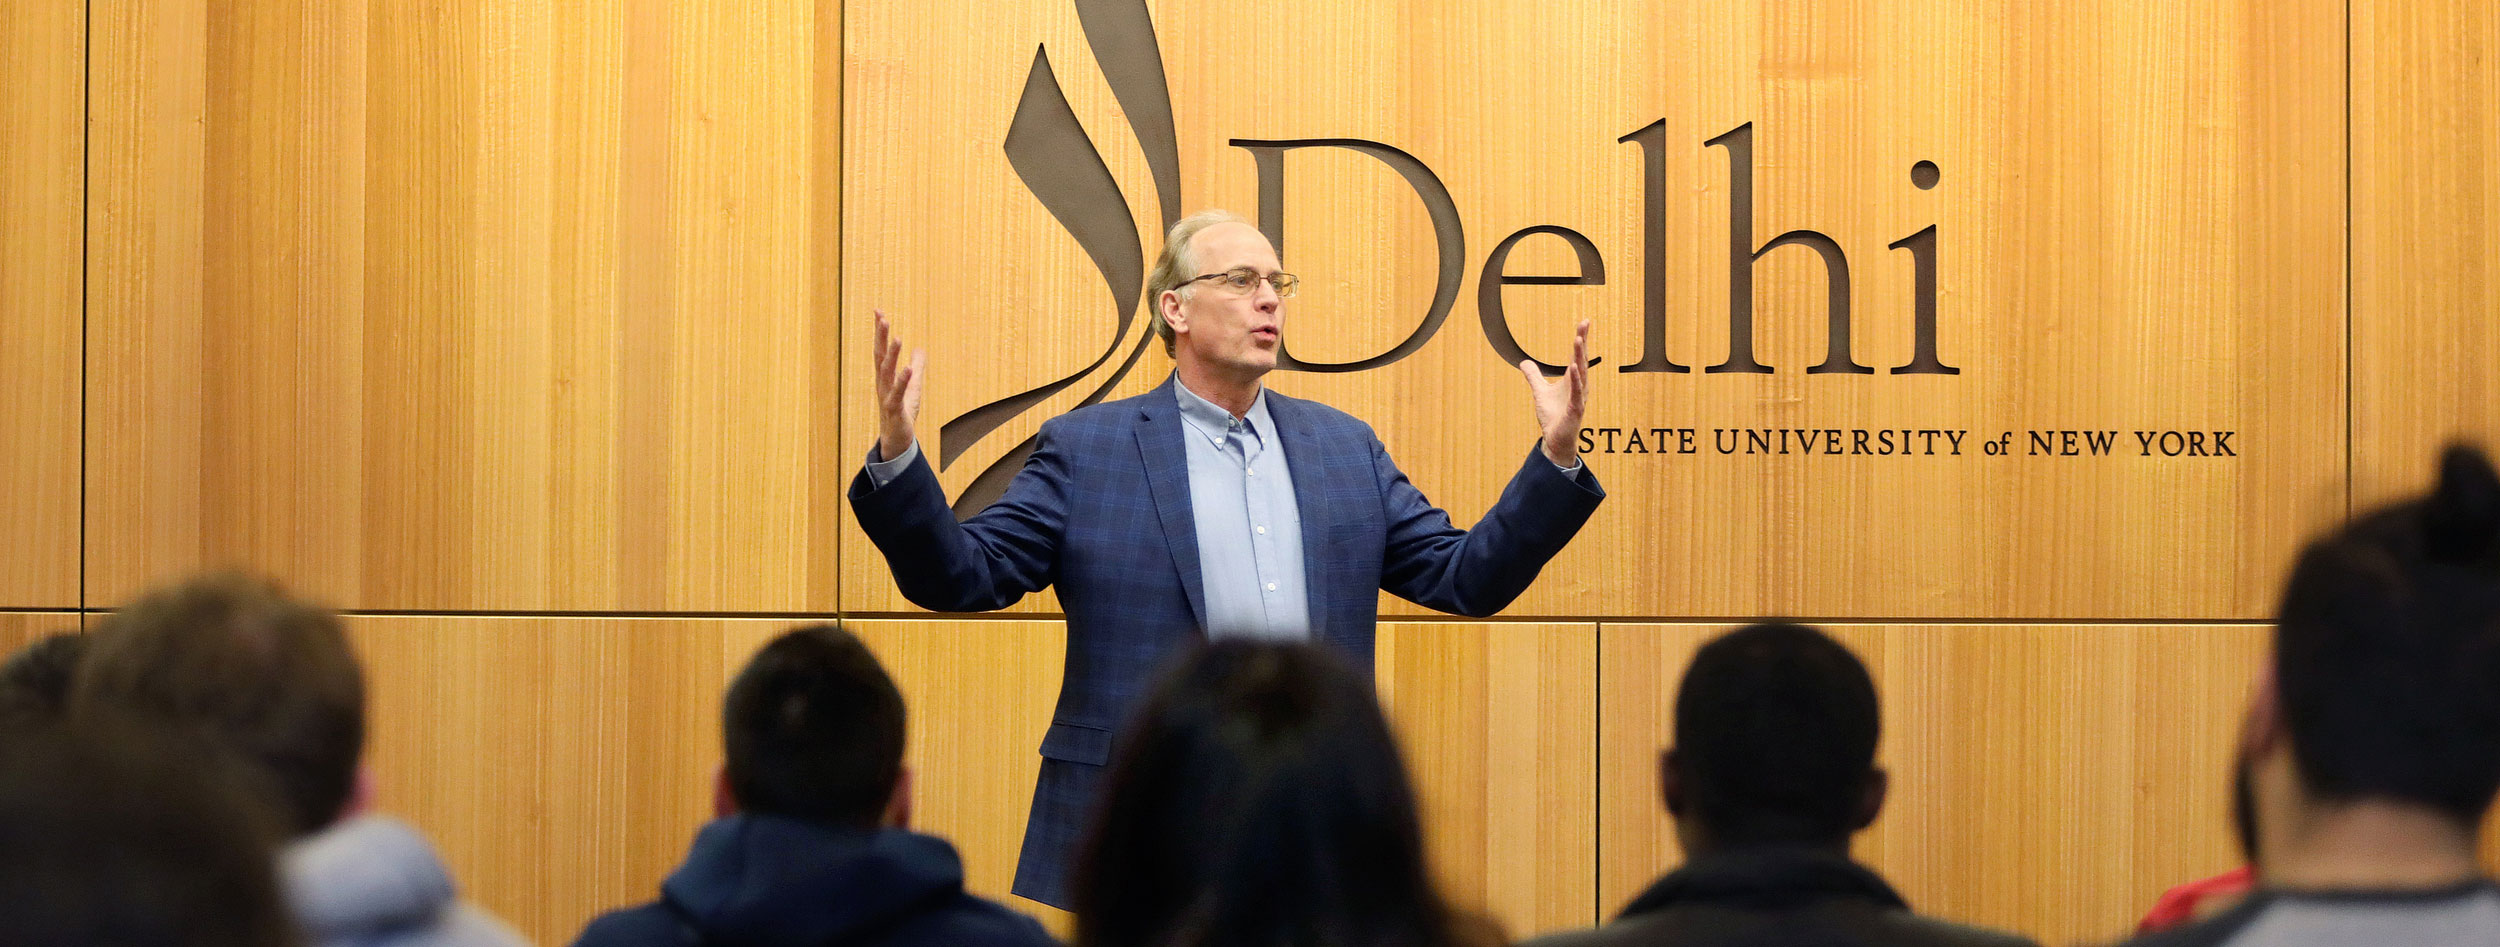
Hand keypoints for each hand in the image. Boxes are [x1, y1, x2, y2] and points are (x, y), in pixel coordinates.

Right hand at [873, 309, 925, 461]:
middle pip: (880, 357)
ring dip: (892, 355)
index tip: (878, 311)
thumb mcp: (913, 387)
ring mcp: (887, 396)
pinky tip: (907, 368)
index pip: (880, 350)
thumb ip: (917, 367)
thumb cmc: (902, 413)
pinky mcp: (895, 410)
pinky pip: (897, 393)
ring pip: (887, 373)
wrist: (897, 440)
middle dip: (880, 337)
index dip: (879, 332)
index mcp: (885, 377)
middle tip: (882, 318)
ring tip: (897, 338)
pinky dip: (902, 381)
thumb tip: (920, 349)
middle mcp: (882, 384)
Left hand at [1518, 319, 1589, 467]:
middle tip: (1584, 324)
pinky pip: (1577, 393)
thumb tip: (1523, 362)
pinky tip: (1573, 367)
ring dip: (1580, 356)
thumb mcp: (1539, 392)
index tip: (1584, 322)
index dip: (1581, 339)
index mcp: (1572, 380)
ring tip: (1578, 339)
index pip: (1577, 355)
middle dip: (1583, 341)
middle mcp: (1579, 386)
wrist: (1556, 439)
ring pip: (1581, 373)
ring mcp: (1579, 397)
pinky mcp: (1575, 409)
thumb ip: (1534, 376)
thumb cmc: (1553, 416)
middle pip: (1582, 359)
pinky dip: (1575, 380)